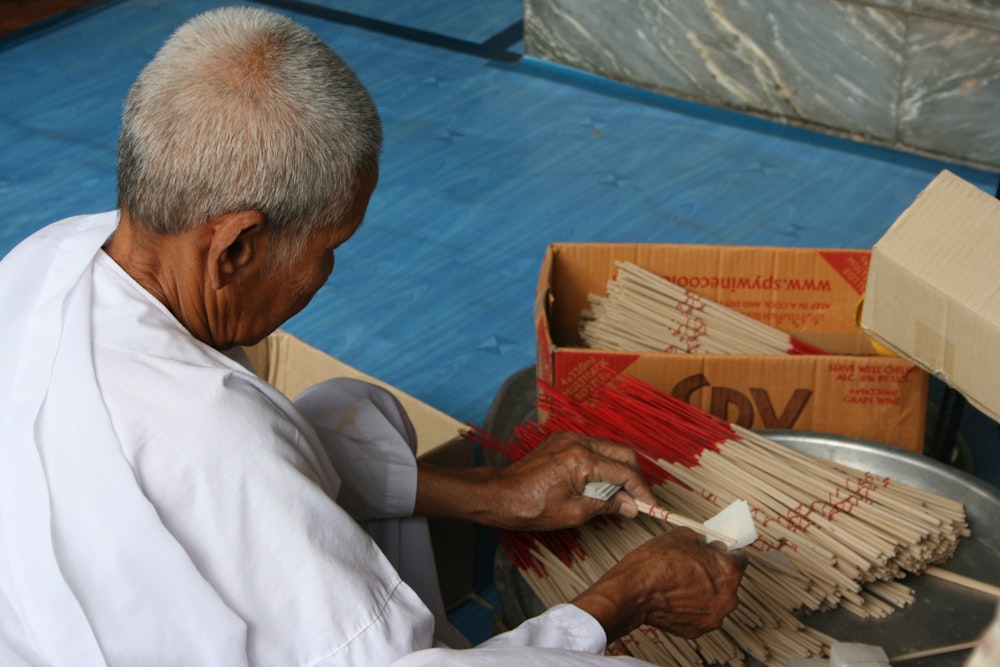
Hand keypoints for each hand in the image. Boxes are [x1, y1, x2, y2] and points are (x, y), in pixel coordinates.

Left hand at [484, 431, 658, 530]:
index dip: (642, 491)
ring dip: (620, 469)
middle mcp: (578, 442)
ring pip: (609, 448)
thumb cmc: (531, 507)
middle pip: (622, 453)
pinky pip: (593, 448)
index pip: (624, 472)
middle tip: (639, 499)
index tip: (651, 506)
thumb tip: (631, 506)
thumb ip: (606, 505)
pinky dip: (603, 464)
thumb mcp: (574, 513)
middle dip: (635, 477)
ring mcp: (569, 438)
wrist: (500, 495)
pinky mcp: (562, 440)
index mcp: (581, 459)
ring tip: (621, 495)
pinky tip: (602, 483)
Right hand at [571, 528, 747, 640]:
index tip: (718, 552)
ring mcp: (714, 616)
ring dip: (705, 591)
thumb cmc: (654, 566)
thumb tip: (704, 543)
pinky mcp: (698, 629)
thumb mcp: (680, 536)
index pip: (741, 558)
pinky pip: (701, 613)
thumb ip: (701, 540)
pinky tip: (677, 596)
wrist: (632, 592)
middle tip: (694, 565)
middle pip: (729, 580)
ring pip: (715, 599)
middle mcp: (727, 596)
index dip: (726, 552)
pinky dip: (693, 606)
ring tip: (682, 582)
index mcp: (728, 571)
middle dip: (714, 572)